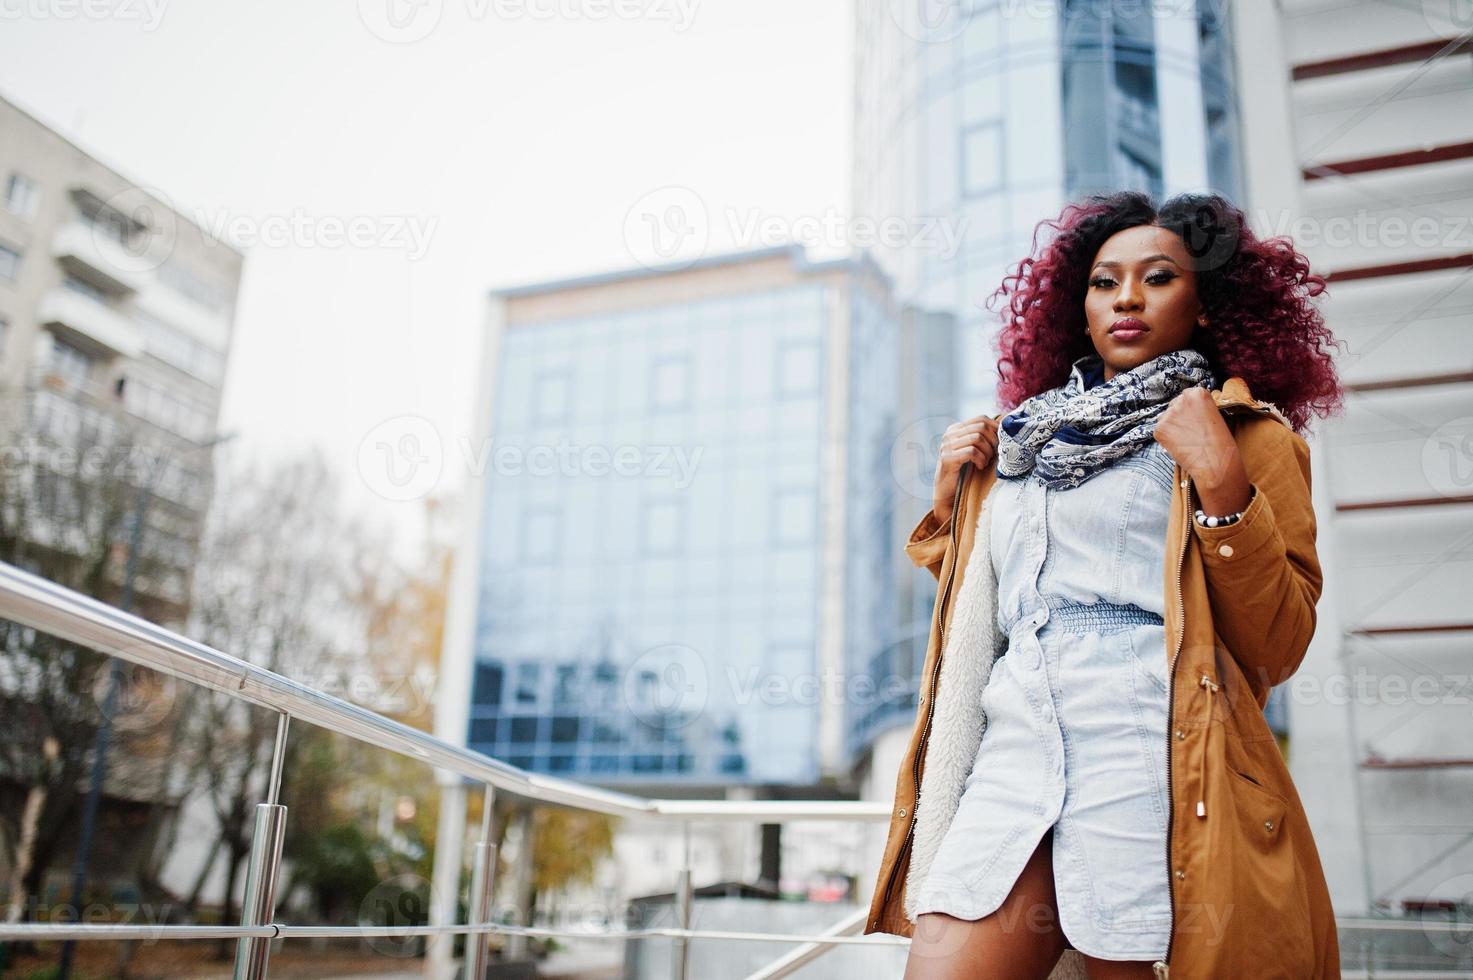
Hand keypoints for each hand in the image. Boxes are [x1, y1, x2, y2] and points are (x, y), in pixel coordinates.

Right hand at [933, 415, 997, 523]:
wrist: (948, 492)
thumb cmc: (964, 471)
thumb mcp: (972, 450)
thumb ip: (982, 438)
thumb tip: (1004, 427)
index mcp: (955, 429)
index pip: (981, 419)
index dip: (995, 429)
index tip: (1000, 443)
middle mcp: (949, 434)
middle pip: (981, 427)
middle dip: (992, 442)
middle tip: (993, 455)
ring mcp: (946, 446)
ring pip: (977, 438)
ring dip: (987, 452)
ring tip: (985, 462)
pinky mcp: (947, 458)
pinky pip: (971, 452)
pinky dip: (980, 459)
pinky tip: (980, 466)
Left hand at [1152, 388, 1252, 513]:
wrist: (1215, 462)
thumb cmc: (1221, 443)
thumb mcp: (1215, 417)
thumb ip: (1200, 409)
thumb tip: (1188, 411)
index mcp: (1198, 393)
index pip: (1187, 395)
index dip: (1189, 408)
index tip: (1193, 417)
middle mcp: (1181, 400)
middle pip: (1175, 405)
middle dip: (1179, 416)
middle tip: (1189, 432)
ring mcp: (1168, 414)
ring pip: (1166, 418)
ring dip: (1172, 427)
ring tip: (1186, 441)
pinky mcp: (1159, 429)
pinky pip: (1160, 431)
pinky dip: (1166, 439)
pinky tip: (1179, 446)